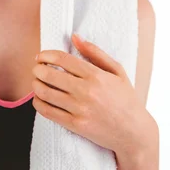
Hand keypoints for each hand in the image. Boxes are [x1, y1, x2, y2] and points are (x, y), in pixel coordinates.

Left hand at [32, 34, 148, 154]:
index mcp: (95, 75)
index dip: (46, 55)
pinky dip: (38, 103)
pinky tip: (38, 99)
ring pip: (45, 93)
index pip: (62, 59)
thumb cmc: (126, 99)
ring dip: (35, 85)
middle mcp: (86, 91)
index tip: (41, 56)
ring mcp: (80, 109)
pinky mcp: (76, 125)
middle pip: (49, 74)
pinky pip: (48, 112)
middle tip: (36, 69)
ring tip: (36, 83)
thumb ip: (95, 52)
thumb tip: (75, 37)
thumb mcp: (117, 71)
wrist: (134, 133)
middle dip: (37, 69)